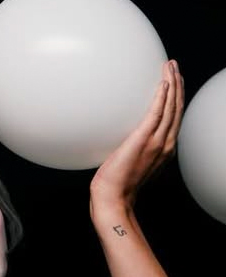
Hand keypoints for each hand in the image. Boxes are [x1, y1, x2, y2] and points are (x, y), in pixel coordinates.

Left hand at [90, 59, 183, 212]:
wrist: (113, 197)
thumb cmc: (118, 183)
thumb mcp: (132, 161)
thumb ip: (136, 147)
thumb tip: (126, 137)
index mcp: (165, 146)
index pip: (174, 116)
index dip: (177, 96)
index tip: (174, 81)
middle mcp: (167, 142)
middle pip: (177, 106)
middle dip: (178, 83)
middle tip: (173, 65)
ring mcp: (158, 141)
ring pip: (171, 106)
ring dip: (172, 83)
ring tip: (170, 66)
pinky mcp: (144, 140)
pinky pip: (156, 114)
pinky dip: (162, 97)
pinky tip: (162, 83)